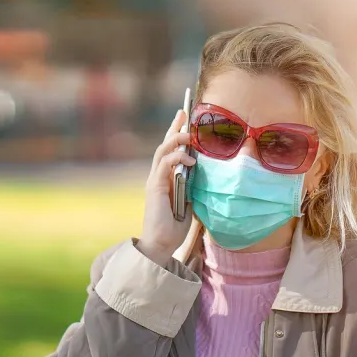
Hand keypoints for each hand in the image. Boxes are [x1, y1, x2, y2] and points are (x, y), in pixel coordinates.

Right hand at [137, 110, 195, 265]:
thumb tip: (201, 173)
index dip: (176, 135)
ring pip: (162, 150)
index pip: (170, 152)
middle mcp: (157, 177)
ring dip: (176, 138)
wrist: (161, 244)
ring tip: (190, 133)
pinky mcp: (155, 187)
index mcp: (165, 179)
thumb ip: (191, 187)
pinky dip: (177, 158)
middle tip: (184, 112)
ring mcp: (154, 181)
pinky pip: (165, 165)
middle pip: (164, 145)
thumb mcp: (188, 202)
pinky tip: (190, 159)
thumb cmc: (174, 227)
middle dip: (174, 127)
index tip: (186, 121)